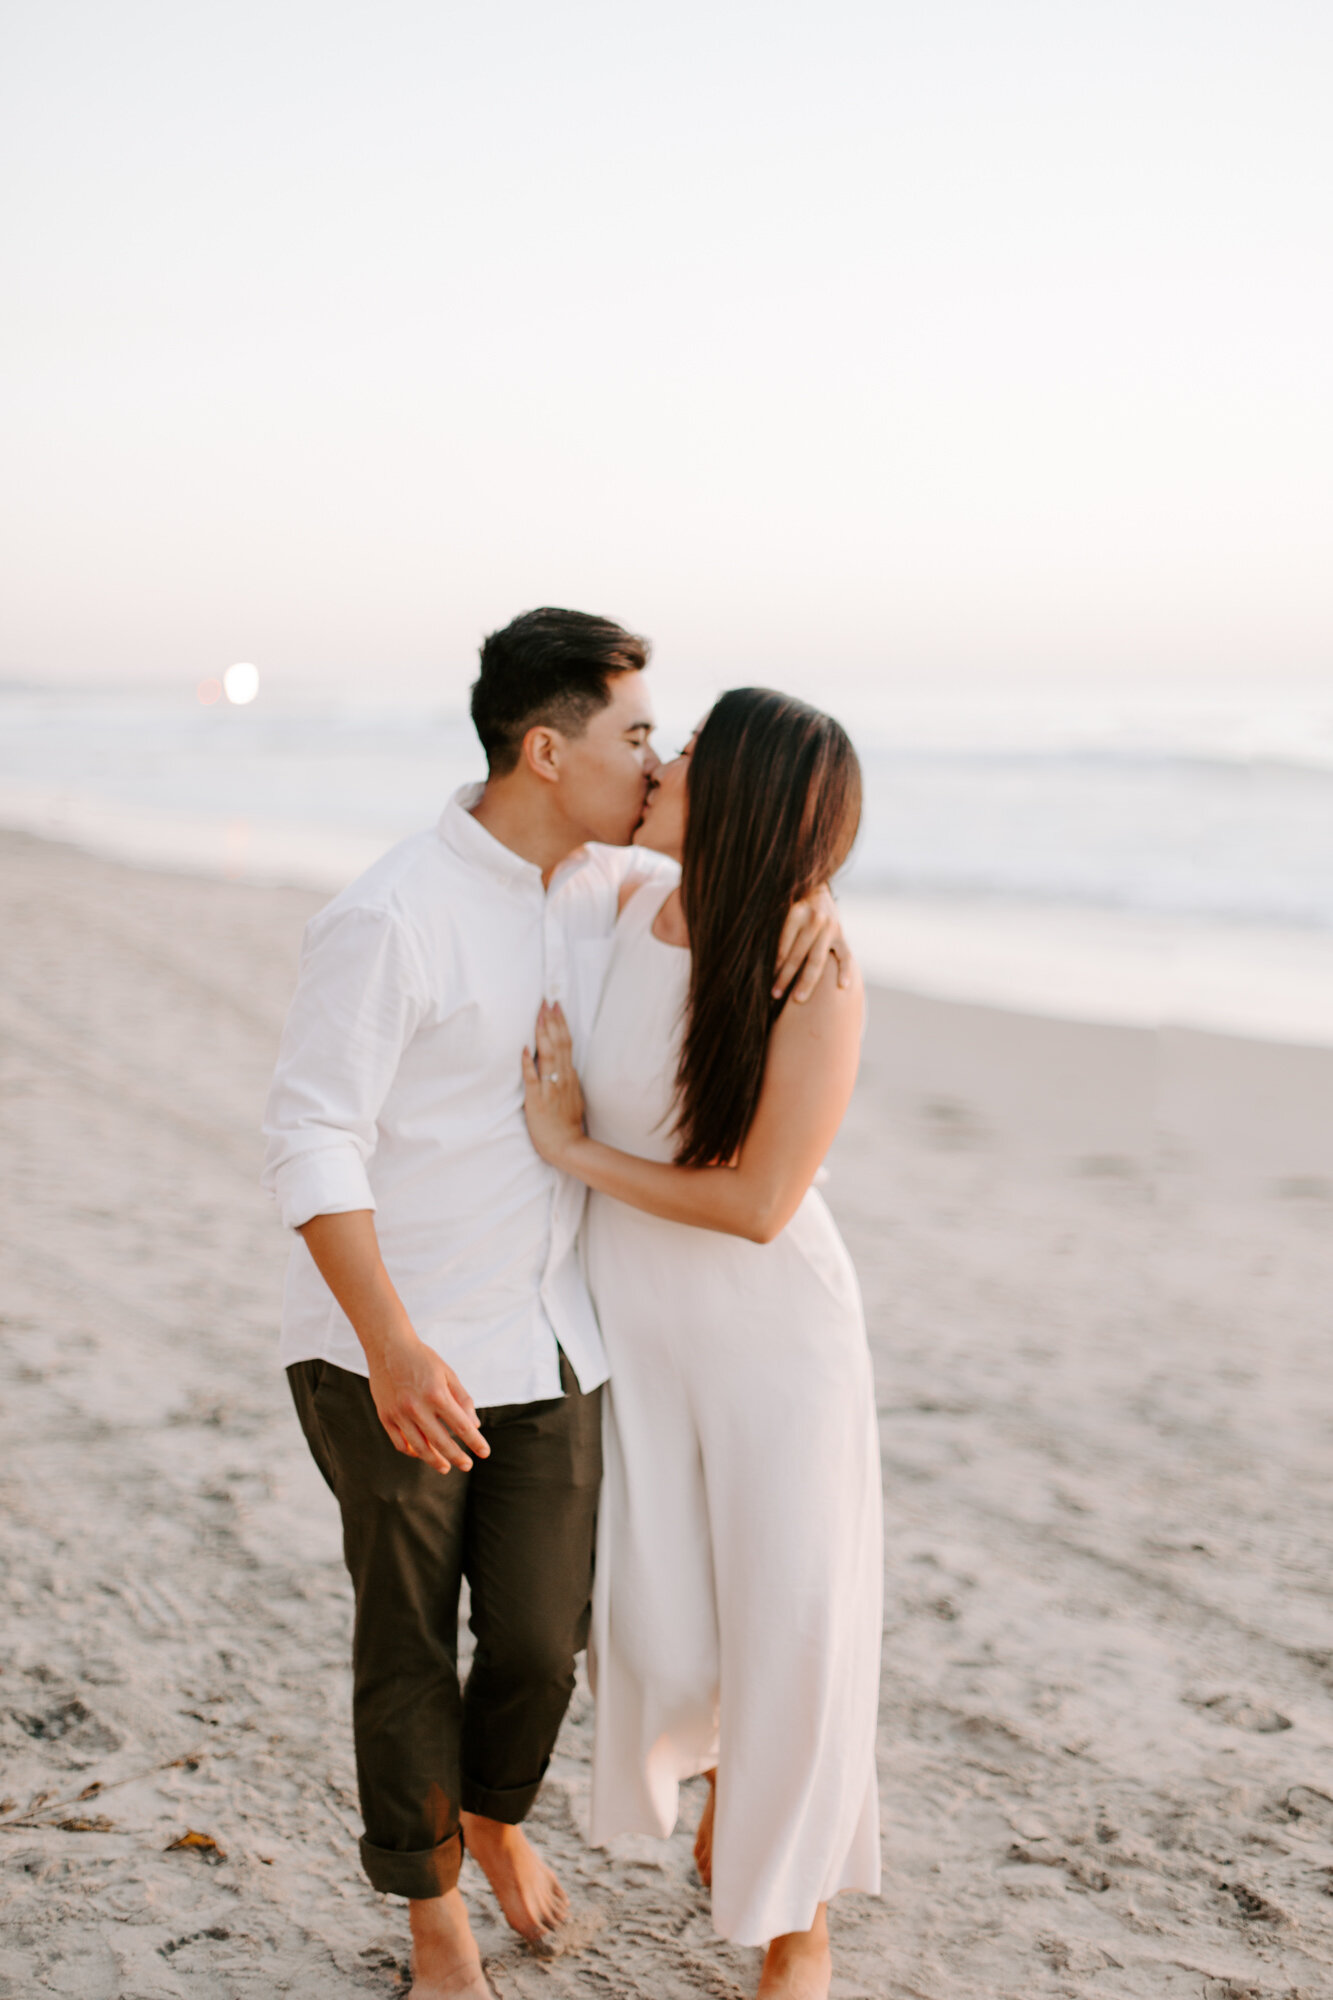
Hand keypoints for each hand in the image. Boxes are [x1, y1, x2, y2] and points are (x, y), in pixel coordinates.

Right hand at [366, 1331, 488, 1475]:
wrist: (388, 1347)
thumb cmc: (422, 1359)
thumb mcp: (447, 1374)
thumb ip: (462, 1399)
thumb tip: (474, 1425)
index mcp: (436, 1394)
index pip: (461, 1425)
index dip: (475, 1442)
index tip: (484, 1453)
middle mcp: (416, 1407)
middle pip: (441, 1441)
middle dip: (457, 1457)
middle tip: (467, 1466)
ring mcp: (399, 1414)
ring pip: (419, 1447)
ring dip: (434, 1460)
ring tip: (445, 1467)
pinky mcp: (385, 1416)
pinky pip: (400, 1442)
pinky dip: (412, 1451)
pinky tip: (422, 1454)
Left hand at [522, 1000, 585, 1167]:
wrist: (568, 1146)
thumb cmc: (567, 1123)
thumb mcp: (572, 1096)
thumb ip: (566, 1078)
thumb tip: (562, 1064)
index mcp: (569, 1076)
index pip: (566, 1043)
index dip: (560, 1023)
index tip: (555, 1006)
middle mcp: (562, 1078)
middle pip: (559, 1043)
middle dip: (552, 1021)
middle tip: (546, 1001)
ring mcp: (550, 1088)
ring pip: (548, 1055)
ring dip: (543, 1034)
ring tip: (538, 1016)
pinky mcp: (537, 1100)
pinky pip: (532, 1078)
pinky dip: (528, 1063)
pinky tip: (524, 1049)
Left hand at [773, 882, 852, 1001]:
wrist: (816, 886)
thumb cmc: (790, 903)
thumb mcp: (780, 909)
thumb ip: (772, 928)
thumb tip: (753, 956)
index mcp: (795, 913)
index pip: (783, 946)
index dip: (774, 966)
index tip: (765, 982)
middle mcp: (814, 920)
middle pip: (798, 955)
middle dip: (785, 978)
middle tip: (775, 995)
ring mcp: (830, 928)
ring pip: (818, 960)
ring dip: (807, 982)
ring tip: (798, 999)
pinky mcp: (841, 935)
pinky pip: (845, 956)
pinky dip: (845, 971)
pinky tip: (842, 986)